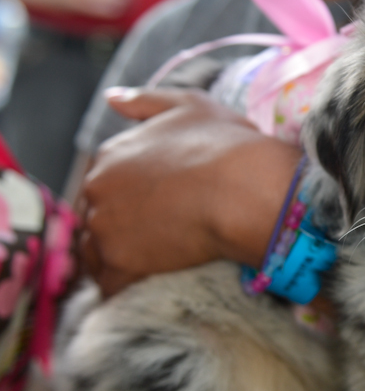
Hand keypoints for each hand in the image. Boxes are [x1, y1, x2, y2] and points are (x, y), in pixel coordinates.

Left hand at [80, 87, 301, 295]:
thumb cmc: (227, 146)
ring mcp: (105, 225)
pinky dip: (124, 290)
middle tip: (154, 248)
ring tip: (149, 273)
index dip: (126, 204)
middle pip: (95, 220)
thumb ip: (146, 101)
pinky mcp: (119, 260)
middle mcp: (98, 186)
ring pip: (97, 254)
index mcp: (111, 152)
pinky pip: (111, 285)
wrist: (243, 188)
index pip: (103, 187)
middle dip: (118, 234)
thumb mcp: (189, 105)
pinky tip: (145, 291)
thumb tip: (112, 99)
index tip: (153, 217)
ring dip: (118, 264)